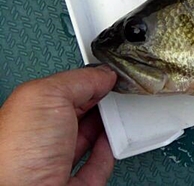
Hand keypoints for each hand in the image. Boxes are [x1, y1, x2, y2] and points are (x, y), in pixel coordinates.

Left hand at [0, 66, 116, 185]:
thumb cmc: (17, 155)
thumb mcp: (48, 96)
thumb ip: (78, 80)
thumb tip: (103, 75)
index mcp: (27, 114)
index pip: (62, 90)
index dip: (86, 80)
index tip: (108, 75)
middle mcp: (39, 140)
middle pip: (77, 113)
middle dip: (100, 101)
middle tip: (117, 94)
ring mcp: (57, 164)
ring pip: (88, 138)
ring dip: (108, 125)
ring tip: (119, 115)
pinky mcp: (77, 185)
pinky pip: (98, 164)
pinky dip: (110, 151)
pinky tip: (115, 140)